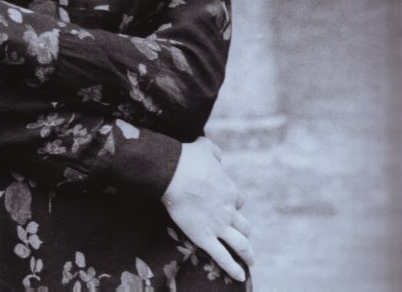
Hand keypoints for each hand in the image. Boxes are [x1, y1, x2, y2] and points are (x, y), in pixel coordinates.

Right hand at [161, 136, 251, 282]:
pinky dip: (233, 268)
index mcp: (230, 190)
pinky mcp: (205, 237)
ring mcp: (218, 226)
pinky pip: (223, 257)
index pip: (238, 201)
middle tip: (242, 235)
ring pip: (240, 244)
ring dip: (247, 254)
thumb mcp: (206, 147)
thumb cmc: (188, 158)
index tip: (228, 205)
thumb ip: (215, 153)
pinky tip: (240, 276)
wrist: (172, 173)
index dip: (234, 204)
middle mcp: (229, 210)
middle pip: (244, 225)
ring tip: (250, 261)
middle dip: (243, 230)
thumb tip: (219, 157)